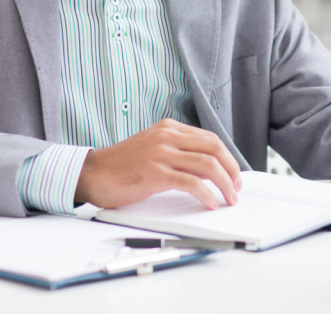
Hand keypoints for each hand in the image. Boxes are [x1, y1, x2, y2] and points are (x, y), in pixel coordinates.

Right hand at [74, 119, 241, 209]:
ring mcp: (162, 153)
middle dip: (232, 170)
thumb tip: (207, 169)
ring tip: (229, 198)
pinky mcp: (156, 173)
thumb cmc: (122, 166)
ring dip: (225, 184)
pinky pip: (191, 183)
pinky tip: (210, 203)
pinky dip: (206, 194)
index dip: (227, 158)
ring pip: (208, 165)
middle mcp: (168, 136)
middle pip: (215, 148)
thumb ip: (177, 152)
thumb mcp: (153, 148)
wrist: (93, 173)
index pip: (210, 138)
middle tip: (237, 188)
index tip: (234, 175)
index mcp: (169, 128)